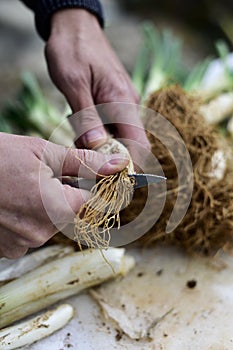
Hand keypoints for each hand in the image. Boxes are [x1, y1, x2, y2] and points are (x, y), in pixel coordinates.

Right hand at [0, 133, 127, 258]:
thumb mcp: (44, 152)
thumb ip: (85, 163)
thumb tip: (118, 166)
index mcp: (56, 208)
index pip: (97, 205)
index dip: (99, 189)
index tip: (99, 179)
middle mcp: (42, 233)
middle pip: (73, 215)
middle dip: (69, 195)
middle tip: (51, 175)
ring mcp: (22, 244)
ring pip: (52, 223)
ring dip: (48, 206)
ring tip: (27, 186)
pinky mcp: (7, 249)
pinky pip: (32, 233)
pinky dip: (29, 217)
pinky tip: (15, 201)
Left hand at [45, 9, 149, 156]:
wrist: (75, 26)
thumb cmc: (73, 50)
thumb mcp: (73, 83)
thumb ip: (86, 117)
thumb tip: (97, 146)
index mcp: (123, 102)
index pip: (140, 145)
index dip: (131, 166)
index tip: (112, 178)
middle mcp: (129, 105)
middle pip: (129, 145)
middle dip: (108, 156)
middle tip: (84, 154)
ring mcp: (123, 104)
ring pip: (118, 136)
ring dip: (100, 144)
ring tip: (78, 133)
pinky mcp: (115, 102)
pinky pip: (111, 126)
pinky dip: (97, 132)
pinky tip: (81, 123)